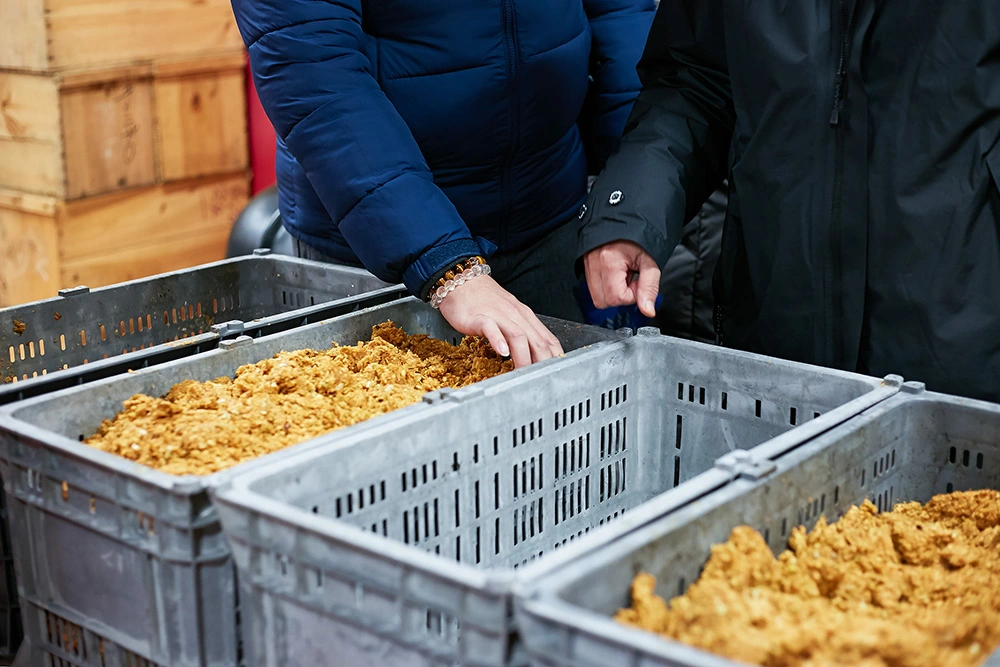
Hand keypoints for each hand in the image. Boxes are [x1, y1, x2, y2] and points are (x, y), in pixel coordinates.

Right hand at [438, 275, 563, 367]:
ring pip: (518, 336)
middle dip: (543, 363)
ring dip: (523, 357)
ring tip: (523, 373)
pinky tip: (502, 352)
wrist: (461, 281)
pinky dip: (498, 340)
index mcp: (525, 316)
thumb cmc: (483, 300)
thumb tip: (534, 355)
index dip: (556, 358)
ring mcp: (498, 315)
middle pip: (537, 340)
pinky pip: (491, 328)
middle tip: (543, 381)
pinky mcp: (479, 317)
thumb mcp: (509, 315)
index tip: (557, 374)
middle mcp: (515, 315)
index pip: (548, 339)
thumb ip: (521, 334)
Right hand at [583, 240, 659, 317]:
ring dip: (612, 292)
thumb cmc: (637, 237)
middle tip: (630, 280)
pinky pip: (593, 288)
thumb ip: (650, 287)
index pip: (617, 297)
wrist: (625, 220)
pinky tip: (615, 275)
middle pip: (603, 301)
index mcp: (609, 261)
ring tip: (622, 276)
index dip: (632, 294)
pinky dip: (605, 286)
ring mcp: (587, 265)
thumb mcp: (650, 261)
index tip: (637, 281)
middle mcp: (594, 264)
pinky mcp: (586, 266)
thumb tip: (648, 311)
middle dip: (620, 296)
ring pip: (597, 298)